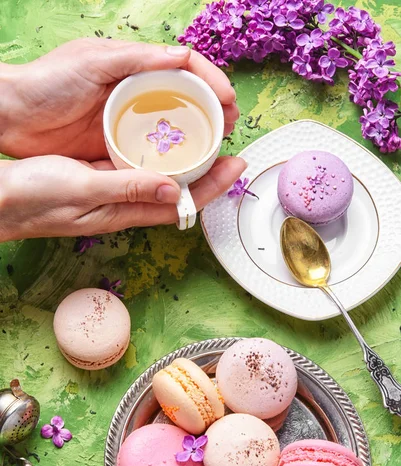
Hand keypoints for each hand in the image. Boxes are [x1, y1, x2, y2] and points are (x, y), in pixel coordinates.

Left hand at [0, 39, 238, 160]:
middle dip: (213, 112)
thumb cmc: (48, 82)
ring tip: (217, 150)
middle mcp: (135, 96)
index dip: (210, 82)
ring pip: (172, 132)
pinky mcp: (115, 151)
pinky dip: (171, 162)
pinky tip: (185, 169)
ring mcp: (126, 125)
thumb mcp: (94, 61)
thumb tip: (181, 58)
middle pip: (185, 103)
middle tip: (230, 127)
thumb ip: (136, 59)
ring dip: (197, 140)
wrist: (13, 116)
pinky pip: (151, 158)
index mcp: (133, 70)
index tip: (229, 100)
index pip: (183, 70)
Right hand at [0, 155, 245, 240]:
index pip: (181, 204)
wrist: (0, 200)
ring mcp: (113, 195)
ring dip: (188, 168)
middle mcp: (124, 206)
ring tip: (208, 146)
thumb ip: (126, 189)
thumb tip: (174, 190)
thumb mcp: (81, 189)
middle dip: (209, 177)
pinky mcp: (100, 182)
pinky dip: (160, 160)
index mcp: (123, 212)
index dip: (212, 187)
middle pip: (178, 195)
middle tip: (232, 153)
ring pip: (162, 184)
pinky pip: (140, 173)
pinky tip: (163, 146)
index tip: (236, 167)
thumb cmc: (32, 198)